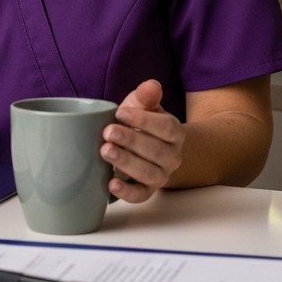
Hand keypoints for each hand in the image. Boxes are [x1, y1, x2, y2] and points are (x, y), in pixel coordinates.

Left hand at [100, 80, 184, 202]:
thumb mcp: (142, 106)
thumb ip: (146, 96)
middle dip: (131, 141)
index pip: (165, 127)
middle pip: (156, 151)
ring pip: (149, 173)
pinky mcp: (147, 190)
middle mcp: (172, 156)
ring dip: (127, 163)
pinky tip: (111, 183)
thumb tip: (152, 86)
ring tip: (105, 151)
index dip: (144, 120)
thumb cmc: (139, 123)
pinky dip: (126, 192)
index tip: (120, 112)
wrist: (143, 146)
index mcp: (175, 132)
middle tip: (108, 132)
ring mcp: (161, 175)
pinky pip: (140, 195)